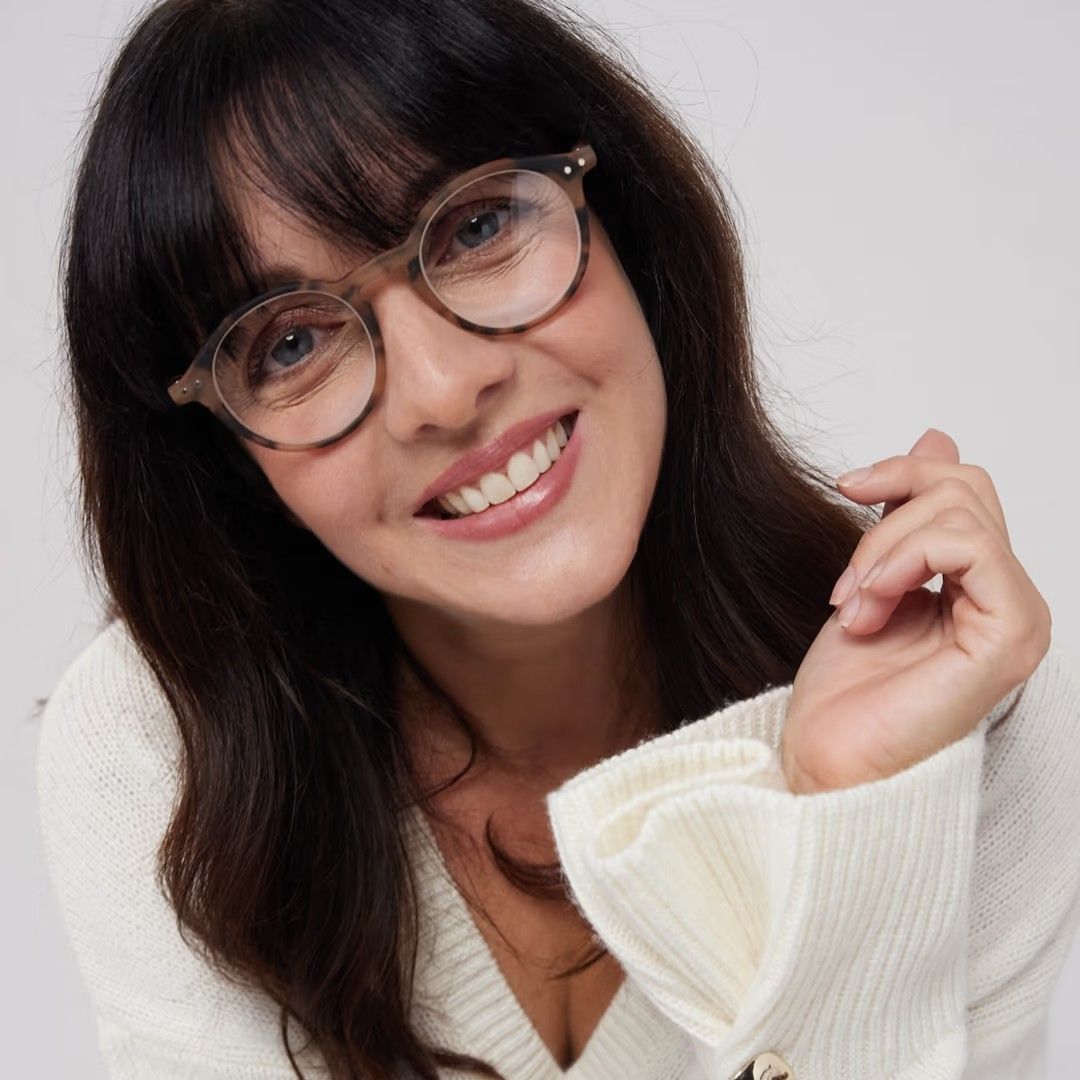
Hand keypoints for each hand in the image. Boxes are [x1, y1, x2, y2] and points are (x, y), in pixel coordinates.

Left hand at [781, 428, 1051, 793]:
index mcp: (979, 585)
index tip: (847, 486)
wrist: (829, 759)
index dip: (904, 472)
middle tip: (846, 578)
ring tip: (852, 604)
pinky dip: (902, 560)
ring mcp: (1016, 616)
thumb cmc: (845, 689)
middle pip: (966, 487)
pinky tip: (869, 606)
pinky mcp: (1011, 635)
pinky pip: (969, 546)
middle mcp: (1007, 598)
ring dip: (882, 549)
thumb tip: (938, 436)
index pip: (964, 488)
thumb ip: (906, 517)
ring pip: (961, 511)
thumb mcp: (871, 577)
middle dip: (887, 512)